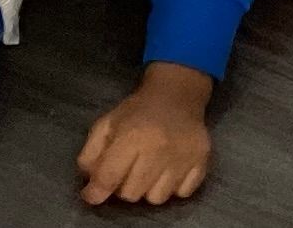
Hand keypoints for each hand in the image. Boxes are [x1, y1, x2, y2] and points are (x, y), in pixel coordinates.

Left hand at [77, 63, 212, 204]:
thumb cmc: (138, 110)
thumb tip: (90, 184)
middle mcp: (159, 149)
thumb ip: (91, 153)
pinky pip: (182, 193)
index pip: (108, 178)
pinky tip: (168, 170)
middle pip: (131, 194)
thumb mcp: (107, 123)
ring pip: (156, 198)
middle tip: (126, 171)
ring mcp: (183, 157)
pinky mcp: (202, 161)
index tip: (91, 194)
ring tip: (148, 170)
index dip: (95, 191)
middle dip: (123, 186)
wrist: (177, 94)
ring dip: (147, 189)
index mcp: (132, 136)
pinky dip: (172, 187)